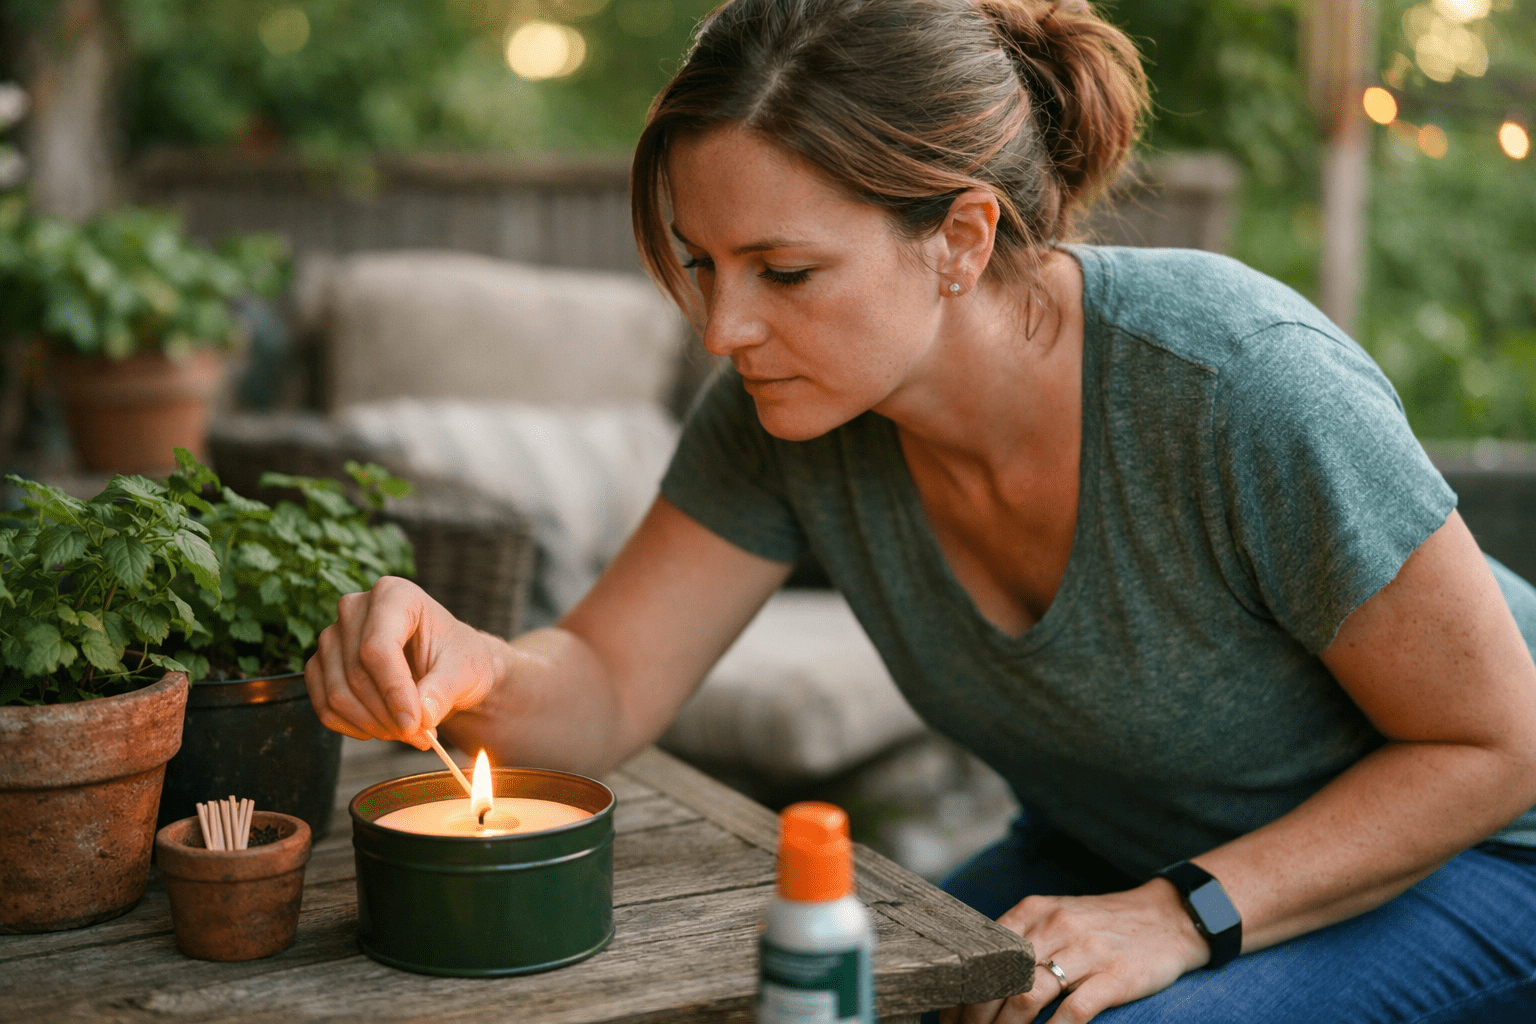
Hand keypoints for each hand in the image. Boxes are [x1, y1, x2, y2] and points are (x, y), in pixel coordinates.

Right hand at [305, 575, 500, 748]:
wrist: (445, 665)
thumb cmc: (456, 658)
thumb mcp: (464, 670)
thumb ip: (444, 690)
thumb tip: (424, 716)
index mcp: (394, 595)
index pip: (378, 648)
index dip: (394, 692)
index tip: (415, 724)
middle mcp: (355, 608)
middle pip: (356, 673)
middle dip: (388, 715)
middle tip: (420, 735)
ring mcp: (332, 636)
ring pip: (337, 693)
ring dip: (373, 725)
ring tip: (406, 732)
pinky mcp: (321, 664)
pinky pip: (324, 705)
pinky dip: (353, 727)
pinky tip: (381, 729)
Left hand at [938, 880, 1208, 1023]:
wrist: (1170, 916)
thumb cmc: (1104, 925)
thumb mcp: (1057, 917)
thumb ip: (1021, 939)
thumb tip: (977, 978)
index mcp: (1034, 911)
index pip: (983, 955)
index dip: (962, 992)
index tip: (948, 1019)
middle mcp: (1054, 927)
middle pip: (999, 981)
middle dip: (976, 1019)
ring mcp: (1085, 951)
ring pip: (1028, 998)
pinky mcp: (1115, 977)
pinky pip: (1074, 1012)